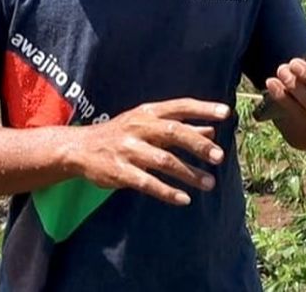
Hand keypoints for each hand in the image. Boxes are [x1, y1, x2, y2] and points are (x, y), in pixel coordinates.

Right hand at [68, 98, 229, 205]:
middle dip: (198, 145)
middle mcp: (139, 127)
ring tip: (209, 184)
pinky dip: (167, 192)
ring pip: (163, 161)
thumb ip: (179, 127)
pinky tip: (184, 199)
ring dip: (189, 173)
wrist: (80, 148)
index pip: (179, 106)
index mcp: (147, 112)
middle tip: (220, 157)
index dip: (202, 109)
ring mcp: (128, 149)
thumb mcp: (148, 125)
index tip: (225, 113)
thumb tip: (212, 130)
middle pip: (174, 132)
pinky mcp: (119, 171)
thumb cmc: (122, 134)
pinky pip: (147, 183)